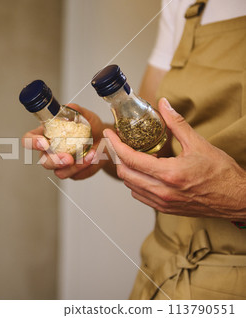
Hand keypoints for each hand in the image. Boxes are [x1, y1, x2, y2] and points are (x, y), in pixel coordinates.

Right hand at [22, 103, 107, 179]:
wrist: (104, 141)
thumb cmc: (90, 128)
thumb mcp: (85, 116)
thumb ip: (77, 111)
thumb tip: (70, 107)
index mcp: (46, 134)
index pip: (29, 139)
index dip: (32, 142)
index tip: (43, 142)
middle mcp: (50, 151)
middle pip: (43, 161)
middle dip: (54, 161)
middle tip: (68, 158)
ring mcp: (60, 164)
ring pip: (59, 171)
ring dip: (74, 166)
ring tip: (89, 155)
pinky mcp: (71, 172)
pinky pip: (74, 174)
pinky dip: (85, 166)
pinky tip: (92, 157)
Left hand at [104, 98, 245, 219]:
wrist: (236, 198)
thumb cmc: (222, 174)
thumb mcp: (199, 144)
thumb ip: (177, 123)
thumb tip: (163, 104)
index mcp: (169, 174)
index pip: (130, 159)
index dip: (115, 144)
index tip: (109, 133)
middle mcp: (162, 191)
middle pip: (124, 173)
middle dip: (116, 156)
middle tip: (116, 143)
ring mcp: (162, 202)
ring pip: (130, 186)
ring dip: (125, 170)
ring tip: (128, 155)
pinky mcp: (165, 208)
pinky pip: (140, 195)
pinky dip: (135, 182)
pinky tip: (141, 172)